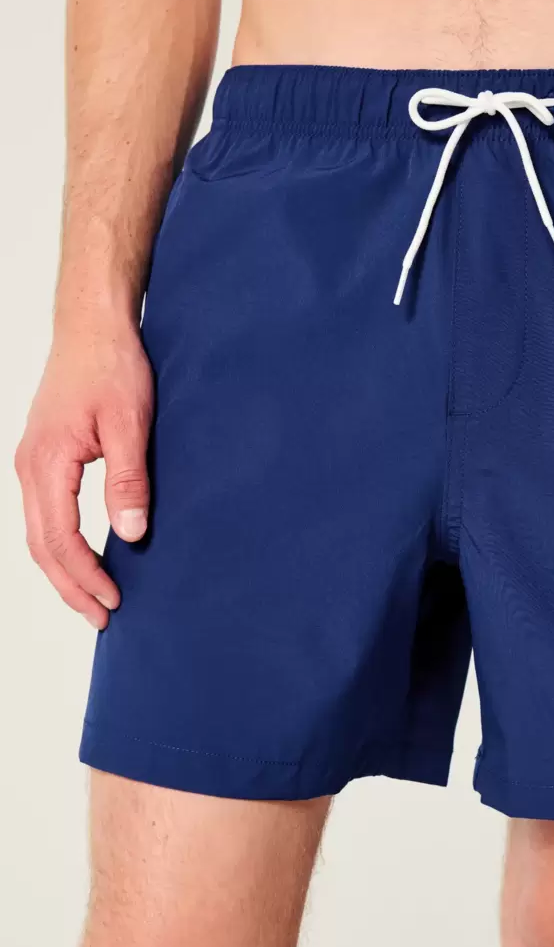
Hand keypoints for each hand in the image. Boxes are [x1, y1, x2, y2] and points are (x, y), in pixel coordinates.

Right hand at [15, 319, 153, 628]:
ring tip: (93, 599)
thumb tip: (129, 534)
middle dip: (71, 587)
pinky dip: (60, 545)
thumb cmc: (112, 366)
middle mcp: (29, 467)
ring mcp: (31, 462)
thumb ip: (128, 479)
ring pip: (39, 533)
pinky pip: (45, 514)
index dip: (86, 576)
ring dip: (64, 570)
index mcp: (46, 463)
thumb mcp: (131, 422)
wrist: (92, 327)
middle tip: (103, 619)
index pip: (60, 539)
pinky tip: (83, 557)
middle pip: (42, 546)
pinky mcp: (42, 456)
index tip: (114, 602)